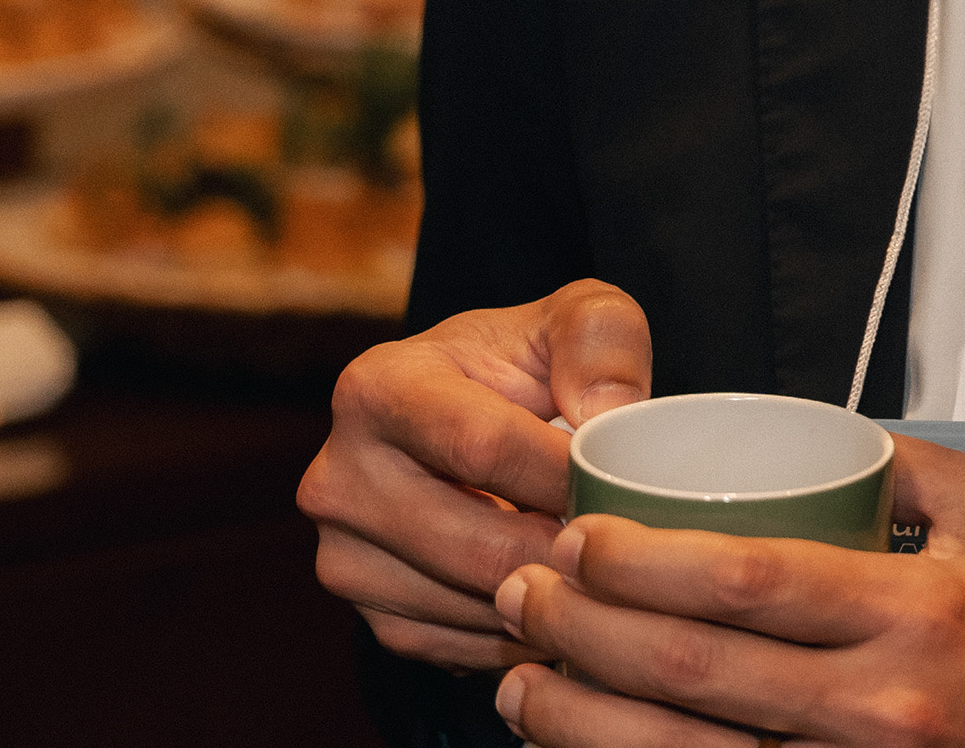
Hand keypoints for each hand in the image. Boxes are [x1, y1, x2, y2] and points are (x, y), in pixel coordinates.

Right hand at [300, 278, 655, 669]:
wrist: (475, 415)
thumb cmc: (529, 365)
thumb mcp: (574, 318)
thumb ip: (600, 340)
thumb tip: (605, 414)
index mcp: (377, 388)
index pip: (481, 447)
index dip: (563, 474)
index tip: (624, 485)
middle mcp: (337, 476)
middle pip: (474, 545)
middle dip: (564, 552)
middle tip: (627, 548)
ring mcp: (342, 554)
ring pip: (469, 605)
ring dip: (547, 600)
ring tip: (603, 572)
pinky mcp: (367, 612)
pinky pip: (456, 645)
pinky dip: (519, 633)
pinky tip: (561, 597)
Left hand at [490, 435, 964, 747]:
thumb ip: (908, 464)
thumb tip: (809, 430)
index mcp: (917, 611)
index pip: (750, 580)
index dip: (645, 563)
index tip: (581, 537)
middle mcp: (877, 704)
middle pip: (693, 671)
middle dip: (583, 631)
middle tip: (521, 590)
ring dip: (579, 721)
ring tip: (516, 677)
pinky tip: (581, 744)